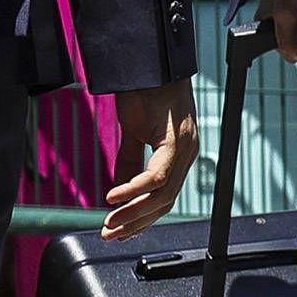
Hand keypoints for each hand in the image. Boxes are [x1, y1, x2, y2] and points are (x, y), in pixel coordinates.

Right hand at [101, 81, 196, 237]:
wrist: (150, 62)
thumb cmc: (145, 91)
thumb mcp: (134, 131)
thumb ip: (130, 160)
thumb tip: (121, 188)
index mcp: (180, 155)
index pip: (165, 198)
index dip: (143, 218)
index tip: (121, 232)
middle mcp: (187, 154)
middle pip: (165, 202)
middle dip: (134, 223)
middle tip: (109, 234)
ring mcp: (185, 148)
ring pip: (162, 194)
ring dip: (132, 212)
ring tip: (109, 223)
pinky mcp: (176, 140)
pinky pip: (156, 175)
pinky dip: (133, 190)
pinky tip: (114, 198)